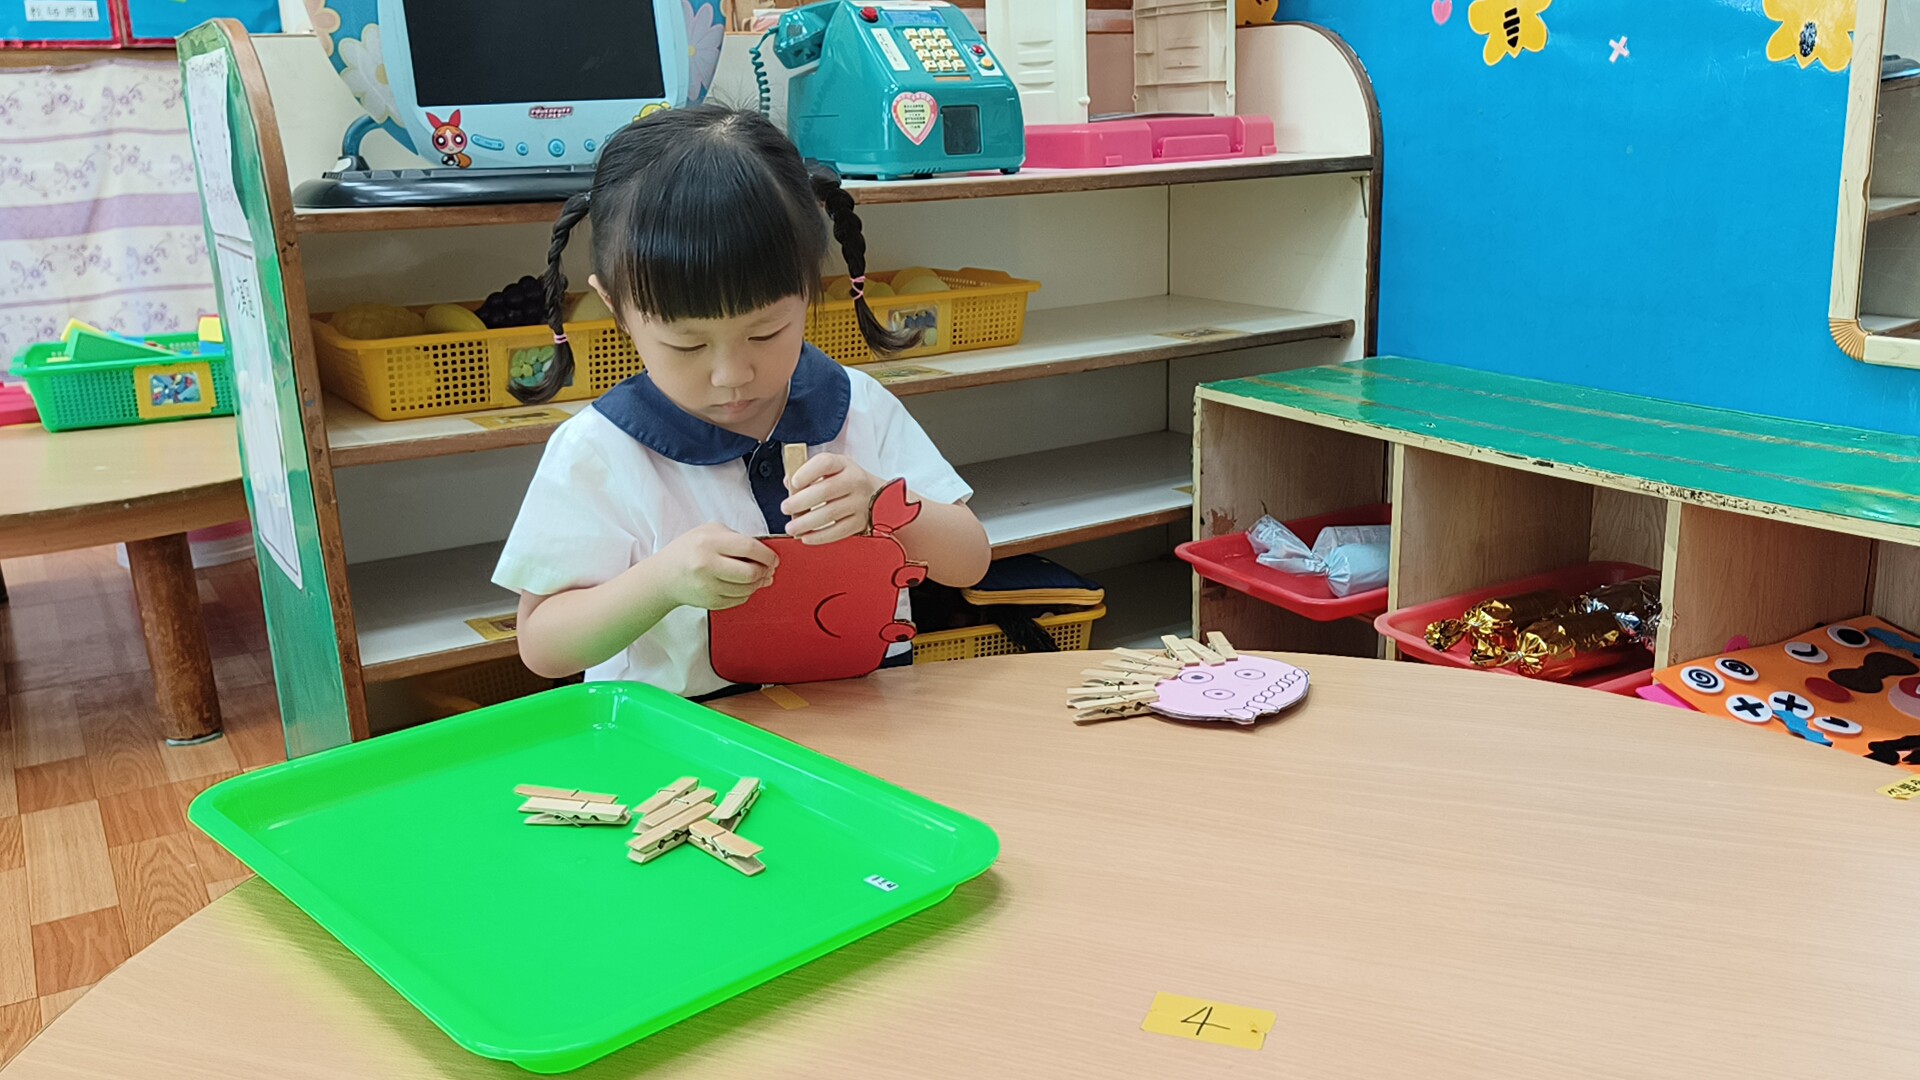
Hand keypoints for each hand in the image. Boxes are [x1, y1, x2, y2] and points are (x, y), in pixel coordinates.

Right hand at [659, 524, 776, 610]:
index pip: (749, 548)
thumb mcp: (709, 531)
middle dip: (765, 571)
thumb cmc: (689, 549)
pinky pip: (739, 600)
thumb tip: (764, 554)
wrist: (664, 576)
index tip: (773, 558)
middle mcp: (707, 565)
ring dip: (758, 583)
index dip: (767, 554)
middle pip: (751, 573)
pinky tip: (744, 585)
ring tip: (759, 576)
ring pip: (747, 589)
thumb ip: (736, 538)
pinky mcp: (710, 602)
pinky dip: (746, 593)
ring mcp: (708, 587)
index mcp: (708, 543)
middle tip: (768, 568)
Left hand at [781, 453, 881, 544]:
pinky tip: (807, 537)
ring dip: (806, 522)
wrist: (879, 496)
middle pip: (825, 491)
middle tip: (786, 508)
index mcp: (844, 464)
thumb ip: (809, 474)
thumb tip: (789, 483)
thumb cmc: (848, 482)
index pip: (825, 463)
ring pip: (830, 513)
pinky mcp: (861, 521)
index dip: (807, 472)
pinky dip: (820, 536)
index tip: (793, 482)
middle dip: (800, 502)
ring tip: (792, 527)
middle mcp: (854, 481)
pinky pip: (838, 531)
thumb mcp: (833, 470)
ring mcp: (860, 502)